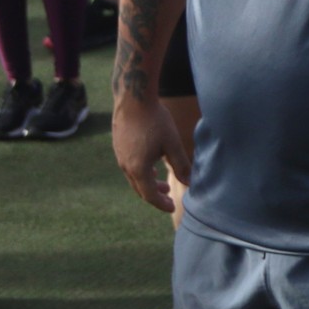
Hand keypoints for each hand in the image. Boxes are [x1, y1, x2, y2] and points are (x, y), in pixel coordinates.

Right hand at [113, 93, 191, 213]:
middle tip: (169, 199)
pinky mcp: (119, 148)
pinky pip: (130, 168)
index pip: (149, 195)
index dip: (161, 204)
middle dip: (156, 196)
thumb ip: (181, 164)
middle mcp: (125, 166)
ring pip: (135, 178)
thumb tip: (190, 182)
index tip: (173, 208)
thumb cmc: (155, 121)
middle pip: (140, 189)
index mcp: (138, 169)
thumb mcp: (172, 143)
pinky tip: (151, 167)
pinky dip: (142, 173)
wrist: (133, 101)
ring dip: (149, 184)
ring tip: (163, 185)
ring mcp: (120, 157)